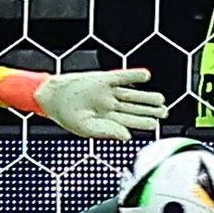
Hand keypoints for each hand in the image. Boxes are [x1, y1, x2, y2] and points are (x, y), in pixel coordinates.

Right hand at [32, 67, 164, 139]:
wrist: (50, 95)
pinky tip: (145, 76)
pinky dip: (133, 76)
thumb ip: (106, 132)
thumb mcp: (85, 128)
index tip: (154, 124)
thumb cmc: (65, 114)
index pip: (129, 122)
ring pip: (131, 94)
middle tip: (164, 112)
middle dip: (150, 110)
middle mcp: (110, 106)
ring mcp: (108, 92)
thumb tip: (127, 136)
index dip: (142, 123)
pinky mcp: (103, 79)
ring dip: (146, 96)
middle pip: (134, 108)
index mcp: (107, 120)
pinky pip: (122, 77)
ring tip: (160, 99)